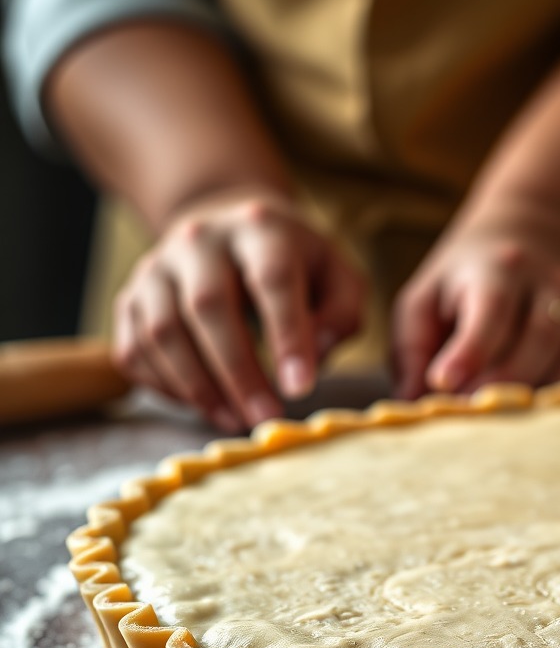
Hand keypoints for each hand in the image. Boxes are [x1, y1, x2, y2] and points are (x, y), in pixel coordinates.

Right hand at [112, 188, 363, 430]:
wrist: (229, 233)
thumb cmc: (295, 266)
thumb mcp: (337, 278)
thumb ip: (341, 315)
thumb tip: (312, 358)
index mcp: (260, 228)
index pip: (272, 278)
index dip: (286, 336)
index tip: (300, 388)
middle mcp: (199, 239)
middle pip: (208, 306)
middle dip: (238, 373)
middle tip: (265, 417)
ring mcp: (156, 267)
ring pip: (163, 332)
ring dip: (200, 388)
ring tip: (236, 419)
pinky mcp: (130, 298)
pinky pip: (135, 350)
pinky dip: (167, 387)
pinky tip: (204, 404)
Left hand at [391, 205, 559, 398]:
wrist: (537, 231)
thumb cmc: (465, 281)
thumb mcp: (426, 297)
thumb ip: (413, 350)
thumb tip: (413, 405)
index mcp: (497, 269)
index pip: (491, 309)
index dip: (470, 350)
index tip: (445, 383)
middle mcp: (551, 282)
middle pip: (540, 339)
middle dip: (506, 384)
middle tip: (474, 414)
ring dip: (555, 391)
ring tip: (519, 415)